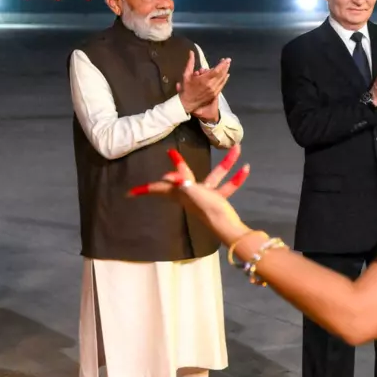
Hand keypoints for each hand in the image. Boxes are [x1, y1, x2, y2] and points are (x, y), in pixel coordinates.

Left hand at [127, 145, 251, 242]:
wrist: (228, 227)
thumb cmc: (207, 210)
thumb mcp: (194, 194)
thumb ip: (183, 183)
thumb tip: (169, 176)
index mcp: (181, 192)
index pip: (159, 189)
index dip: (145, 190)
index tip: (130, 193)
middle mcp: (191, 194)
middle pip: (183, 177)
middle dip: (180, 165)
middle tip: (171, 153)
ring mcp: (206, 197)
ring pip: (216, 176)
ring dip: (227, 163)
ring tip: (237, 148)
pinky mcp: (219, 200)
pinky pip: (228, 186)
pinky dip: (237, 178)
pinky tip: (246, 168)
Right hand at [177, 52, 229, 112]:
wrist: (187, 102)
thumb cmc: (186, 88)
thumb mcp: (186, 74)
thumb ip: (190, 63)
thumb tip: (191, 52)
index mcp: (204, 80)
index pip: (216, 70)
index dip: (222, 64)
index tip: (227, 59)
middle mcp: (211, 85)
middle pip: (221, 74)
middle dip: (225, 66)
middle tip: (228, 60)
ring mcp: (214, 90)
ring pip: (223, 79)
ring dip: (225, 72)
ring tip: (227, 66)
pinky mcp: (215, 94)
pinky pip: (222, 85)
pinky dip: (225, 79)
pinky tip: (226, 75)